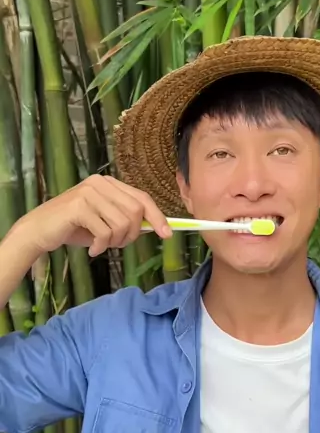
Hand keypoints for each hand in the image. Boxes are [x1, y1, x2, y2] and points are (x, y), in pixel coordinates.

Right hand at [15, 175, 171, 256]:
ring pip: (122, 223)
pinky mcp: (79, 206)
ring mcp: (89, 192)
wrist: (39, 230)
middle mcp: (100, 183)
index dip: (157, 217)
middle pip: (135, 212)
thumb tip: (154, 226)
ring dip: (115, 242)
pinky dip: (102, 246)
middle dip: (131, 235)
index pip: (142, 198)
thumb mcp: (105, 222)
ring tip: (102, 245)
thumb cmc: (74, 228)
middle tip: (117, 245)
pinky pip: (105, 232)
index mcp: (109, 183)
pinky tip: (93, 250)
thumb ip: (126, 220)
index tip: (167, 234)